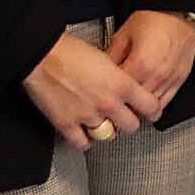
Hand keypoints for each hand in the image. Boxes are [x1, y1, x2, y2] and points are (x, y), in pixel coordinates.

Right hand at [23, 32, 164, 151]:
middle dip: (127, 122)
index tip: (150, 112)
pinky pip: (81, 143)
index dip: (152, 111)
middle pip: (131, 126)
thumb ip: (119, 79)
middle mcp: (108, 103)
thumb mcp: (107, 60)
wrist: (42, 55)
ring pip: (108, 136)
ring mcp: (88, 116)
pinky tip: (83, 133)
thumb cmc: (71, 51)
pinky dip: (83, 140)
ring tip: (101, 123)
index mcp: (122, 85)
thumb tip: (127, 88)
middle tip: (122, 117)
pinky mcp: (67, 124)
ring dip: (106, 131)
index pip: (151, 107)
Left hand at [107, 10, 194, 104]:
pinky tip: (144, 103)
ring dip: (138, 108)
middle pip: (135, 103)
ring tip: (127, 106)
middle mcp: (157, 74)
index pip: (119, 92)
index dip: (107, 96)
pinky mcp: (180, 79)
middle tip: (111, 105)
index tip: (101, 96)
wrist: (180, 12)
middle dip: (122, 105)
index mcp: (141, 64)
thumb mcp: (123, 34)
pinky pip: (165, 101)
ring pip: (150, 107)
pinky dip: (153, 105)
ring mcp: (170, 78)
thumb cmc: (155, 18)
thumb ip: (110, 57)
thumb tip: (100, 73)